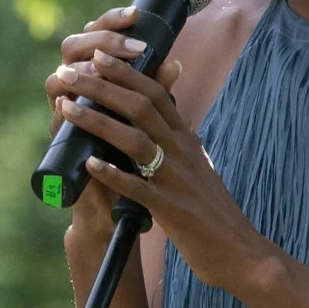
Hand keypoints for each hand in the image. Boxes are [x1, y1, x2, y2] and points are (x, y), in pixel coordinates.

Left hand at [48, 31, 273, 294]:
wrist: (241, 252)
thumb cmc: (212, 211)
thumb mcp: (197, 164)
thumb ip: (177, 138)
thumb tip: (162, 113)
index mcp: (187, 140)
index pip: (157, 93)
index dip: (126, 72)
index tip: (98, 55)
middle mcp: (182, 153)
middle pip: (141, 107)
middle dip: (103, 86)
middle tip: (70, 73)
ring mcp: (177, 180)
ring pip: (136, 140)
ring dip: (98, 122)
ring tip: (67, 109)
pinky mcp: (172, 210)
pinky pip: (139, 188)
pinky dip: (114, 174)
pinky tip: (91, 164)